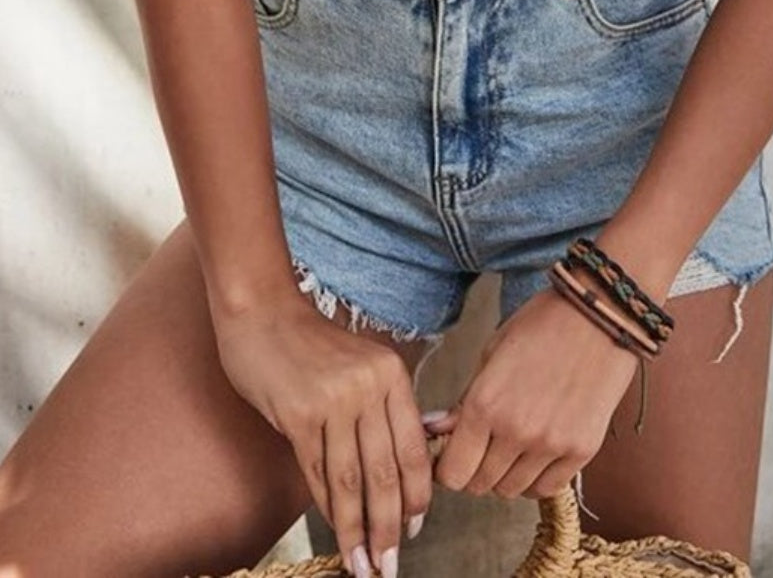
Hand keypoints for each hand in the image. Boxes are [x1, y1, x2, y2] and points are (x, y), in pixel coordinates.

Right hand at [214, 291, 431, 576]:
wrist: (262, 313)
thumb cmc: (312, 344)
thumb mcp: (362, 365)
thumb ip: (384, 408)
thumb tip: (406, 468)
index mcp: (391, 374)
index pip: (414, 448)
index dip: (417, 496)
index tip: (415, 529)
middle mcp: (368, 386)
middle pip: (386, 471)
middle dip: (389, 526)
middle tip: (389, 564)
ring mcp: (333, 400)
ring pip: (352, 480)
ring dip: (357, 530)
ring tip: (363, 565)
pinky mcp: (298, 414)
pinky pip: (318, 473)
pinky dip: (328, 508)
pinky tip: (335, 532)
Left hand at [427, 284, 637, 499]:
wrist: (600, 314)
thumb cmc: (543, 325)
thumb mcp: (492, 352)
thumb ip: (464, 399)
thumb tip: (436, 430)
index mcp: (485, 403)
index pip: (453, 473)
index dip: (449, 467)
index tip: (454, 455)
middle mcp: (516, 431)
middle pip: (480, 485)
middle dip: (476, 469)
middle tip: (484, 446)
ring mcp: (551, 444)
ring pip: (512, 491)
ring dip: (506, 474)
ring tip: (513, 445)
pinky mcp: (581, 451)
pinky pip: (547, 488)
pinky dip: (537, 477)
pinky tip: (538, 452)